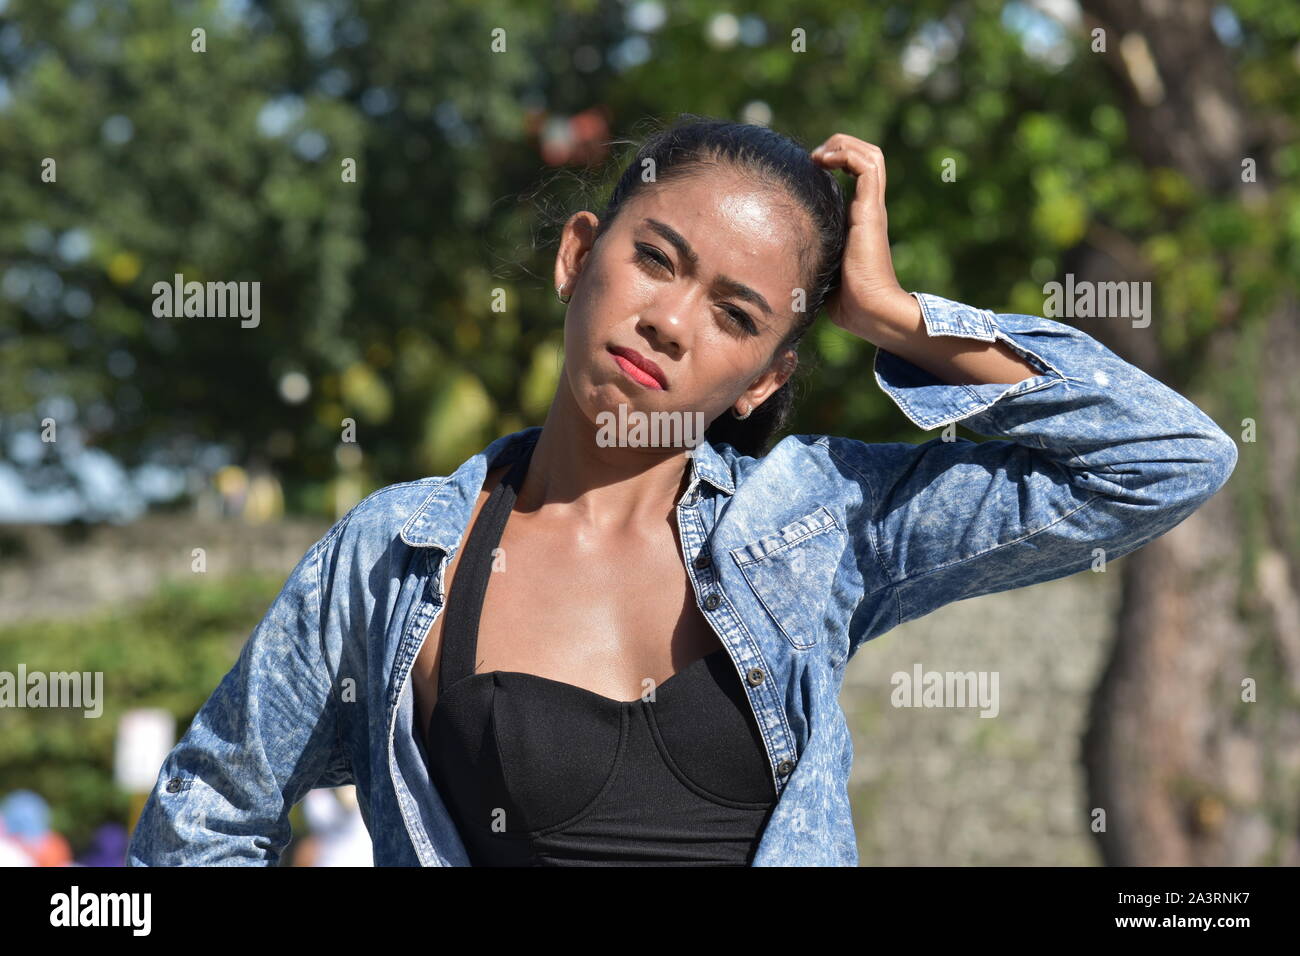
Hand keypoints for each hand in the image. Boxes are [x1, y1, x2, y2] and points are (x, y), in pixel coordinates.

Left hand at [810, 134, 919, 342]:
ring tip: (821, 155)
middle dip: (840, 146)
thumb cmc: (846, 301)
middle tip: (815, 158)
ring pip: (871, 155)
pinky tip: (824, 162)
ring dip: (844, 145)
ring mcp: (872, 207)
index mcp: (859, 219)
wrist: (869, 311)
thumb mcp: (821, 269)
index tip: (809, 168)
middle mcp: (868, 208)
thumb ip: (809, 257)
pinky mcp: (871, 210)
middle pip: (867, 157)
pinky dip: (847, 154)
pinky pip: (868, 165)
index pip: (856, 174)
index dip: (836, 161)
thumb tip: (778, 264)